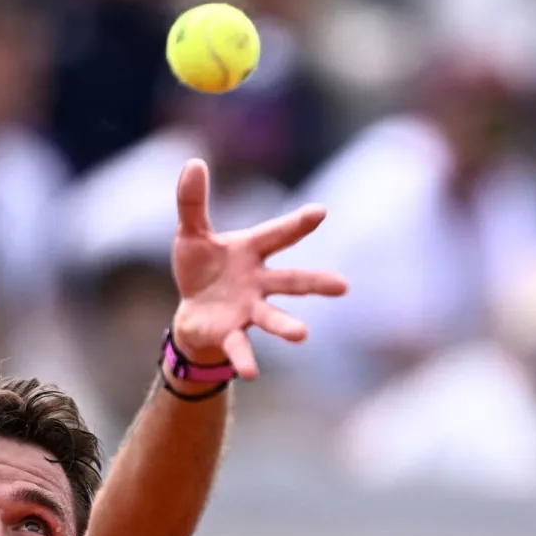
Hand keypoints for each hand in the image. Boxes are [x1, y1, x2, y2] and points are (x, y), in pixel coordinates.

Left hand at [169, 158, 346, 378]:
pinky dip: (245, 358)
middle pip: (290, 281)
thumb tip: (193, 161)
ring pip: (272, 317)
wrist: (192, 314)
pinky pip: (240, 346)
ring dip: (286, 326)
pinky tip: (251, 373)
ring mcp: (248, 310)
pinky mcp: (231, 333)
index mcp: (252, 252)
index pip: (278, 235)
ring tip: (303, 335)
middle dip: (316, 283)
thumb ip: (193, 201)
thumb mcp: (191, 233)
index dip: (298, 224)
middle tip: (344, 287)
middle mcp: (258, 282)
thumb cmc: (200, 270)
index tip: (321, 212)